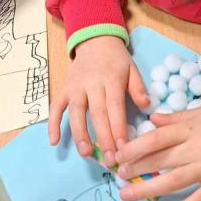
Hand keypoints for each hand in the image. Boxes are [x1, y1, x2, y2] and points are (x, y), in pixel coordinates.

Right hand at [48, 36, 148, 162]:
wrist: (95, 41)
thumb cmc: (116, 60)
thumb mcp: (132, 69)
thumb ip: (138, 88)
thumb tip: (147, 106)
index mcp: (112, 79)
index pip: (115, 107)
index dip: (118, 128)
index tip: (123, 148)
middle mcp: (92, 84)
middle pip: (97, 114)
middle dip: (103, 138)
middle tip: (109, 160)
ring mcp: (75, 87)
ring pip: (76, 113)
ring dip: (80, 134)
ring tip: (85, 153)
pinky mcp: (64, 89)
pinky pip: (56, 108)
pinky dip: (52, 124)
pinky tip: (54, 141)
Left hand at [115, 98, 200, 200]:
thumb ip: (177, 117)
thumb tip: (152, 120)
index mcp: (191, 126)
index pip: (155, 138)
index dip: (134, 148)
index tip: (118, 155)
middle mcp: (197, 147)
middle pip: (159, 159)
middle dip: (135, 168)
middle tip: (116, 176)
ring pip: (172, 180)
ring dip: (147, 189)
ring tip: (126, 195)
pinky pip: (198, 200)